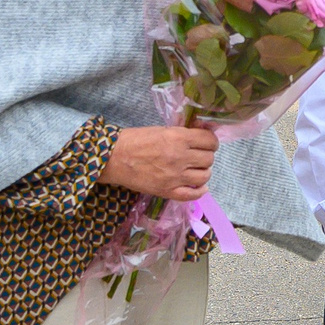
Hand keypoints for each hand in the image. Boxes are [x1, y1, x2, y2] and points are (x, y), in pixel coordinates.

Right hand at [98, 125, 219, 199]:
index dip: (210, 142)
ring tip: (195, 170)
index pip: (210, 141)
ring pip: (205, 176)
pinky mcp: (167, 191)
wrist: (113, 158)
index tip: (206, 143)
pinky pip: (193, 194)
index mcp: (179, 138)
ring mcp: (175, 177)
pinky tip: (199, 186)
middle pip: (209, 159)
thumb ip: (182, 134)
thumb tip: (202, 134)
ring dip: (203, 172)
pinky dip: (200, 190)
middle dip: (205, 156)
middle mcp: (180, 157)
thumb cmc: (135, 140)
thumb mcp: (162, 130)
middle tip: (197, 156)